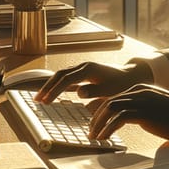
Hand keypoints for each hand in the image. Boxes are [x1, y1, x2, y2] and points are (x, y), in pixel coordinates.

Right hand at [35, 61, 152, 102]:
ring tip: (40, 98)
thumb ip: (96, 91)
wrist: (131, 75)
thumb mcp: (111, 90)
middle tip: (37, 100)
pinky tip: (51, 94)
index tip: (46, 101)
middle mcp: (83, 66)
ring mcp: (82, 68)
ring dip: (50, 85)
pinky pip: (66, 78)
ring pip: (61, 75)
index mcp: (89, 70)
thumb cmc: (122, 84)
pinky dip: (57, 85)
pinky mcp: (83, 73)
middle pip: (60, 74)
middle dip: (47, 87)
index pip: (66, 79)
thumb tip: (80, 93)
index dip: (55, 90)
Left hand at [88, 85, 168, 144]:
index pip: (116, 97)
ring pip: (110, 108)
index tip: (97, 123)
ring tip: (94, 137)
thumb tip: (140, 122)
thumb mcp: (161, 111)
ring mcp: (142, 100)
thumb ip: (148, 112)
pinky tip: (104, 139)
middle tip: (91, 131)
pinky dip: (108, 129)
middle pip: (109, 101)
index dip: (103, 111)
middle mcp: (140, 91)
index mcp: (144, 89)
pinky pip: (118, 118)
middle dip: (96, 117)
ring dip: (99, 123)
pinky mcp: (145, 112)